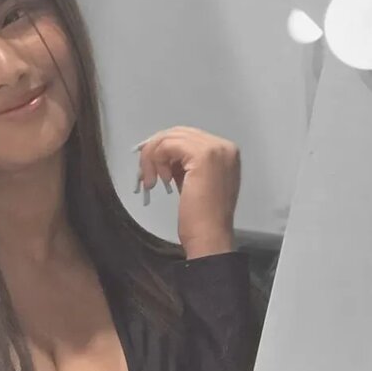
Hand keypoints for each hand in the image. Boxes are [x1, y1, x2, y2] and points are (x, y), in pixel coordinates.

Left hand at [133, 126, 239, 256]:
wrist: (210, 237)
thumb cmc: (202, 219)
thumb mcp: (194, 183)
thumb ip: (184, 166)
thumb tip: (163, 155)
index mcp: (225, 153)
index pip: (188, 138)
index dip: (165, 149)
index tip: (153, 169)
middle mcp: (224, 147)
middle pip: (179, 133)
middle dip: (157, 150)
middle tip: (146, 173)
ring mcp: (215, 149)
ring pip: (171, 137)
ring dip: (154, 157)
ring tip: (151, 180)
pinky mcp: (202, 155)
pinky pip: (168, 145)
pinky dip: (156, 159)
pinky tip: (159, 180)